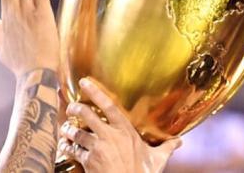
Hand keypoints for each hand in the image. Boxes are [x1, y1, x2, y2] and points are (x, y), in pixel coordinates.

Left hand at [59, 78, 181, 172]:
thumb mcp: (157, 159)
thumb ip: (166, 148)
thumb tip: (179, 142)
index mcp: (125, 131)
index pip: (109, 106)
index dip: (95, 92)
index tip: (85, 82)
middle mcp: (109, 136)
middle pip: (86, 115)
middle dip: (75, 108)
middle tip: (71, 107)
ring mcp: (97, 149)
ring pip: (76, 133)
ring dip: (68, 130)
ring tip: (65, 128)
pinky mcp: (88, 162)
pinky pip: (73, 151)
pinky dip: (67, 147)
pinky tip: (64, 146)